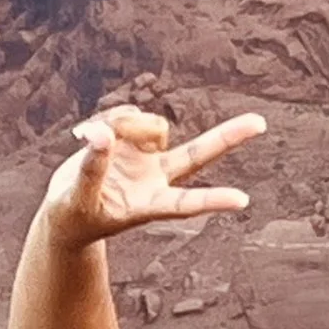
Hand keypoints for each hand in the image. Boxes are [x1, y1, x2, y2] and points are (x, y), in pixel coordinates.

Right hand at [38, 104, 264, 251]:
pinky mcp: (133, 138)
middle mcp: (157, 179)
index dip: (213, 201)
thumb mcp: (77, 199)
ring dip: (125, 123)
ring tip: (88, 138)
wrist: (66, 209)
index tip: (243, 201)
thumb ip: (92, 168)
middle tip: (261, 123)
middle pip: (199, 154)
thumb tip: (103, 135)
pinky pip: (130, 113)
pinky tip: (87, 134)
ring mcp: (148, 157)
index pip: (186, 203)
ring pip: (152, 124)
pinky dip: (111, 118)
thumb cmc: (73, 215)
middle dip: (229, 137)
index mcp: (149, 205)